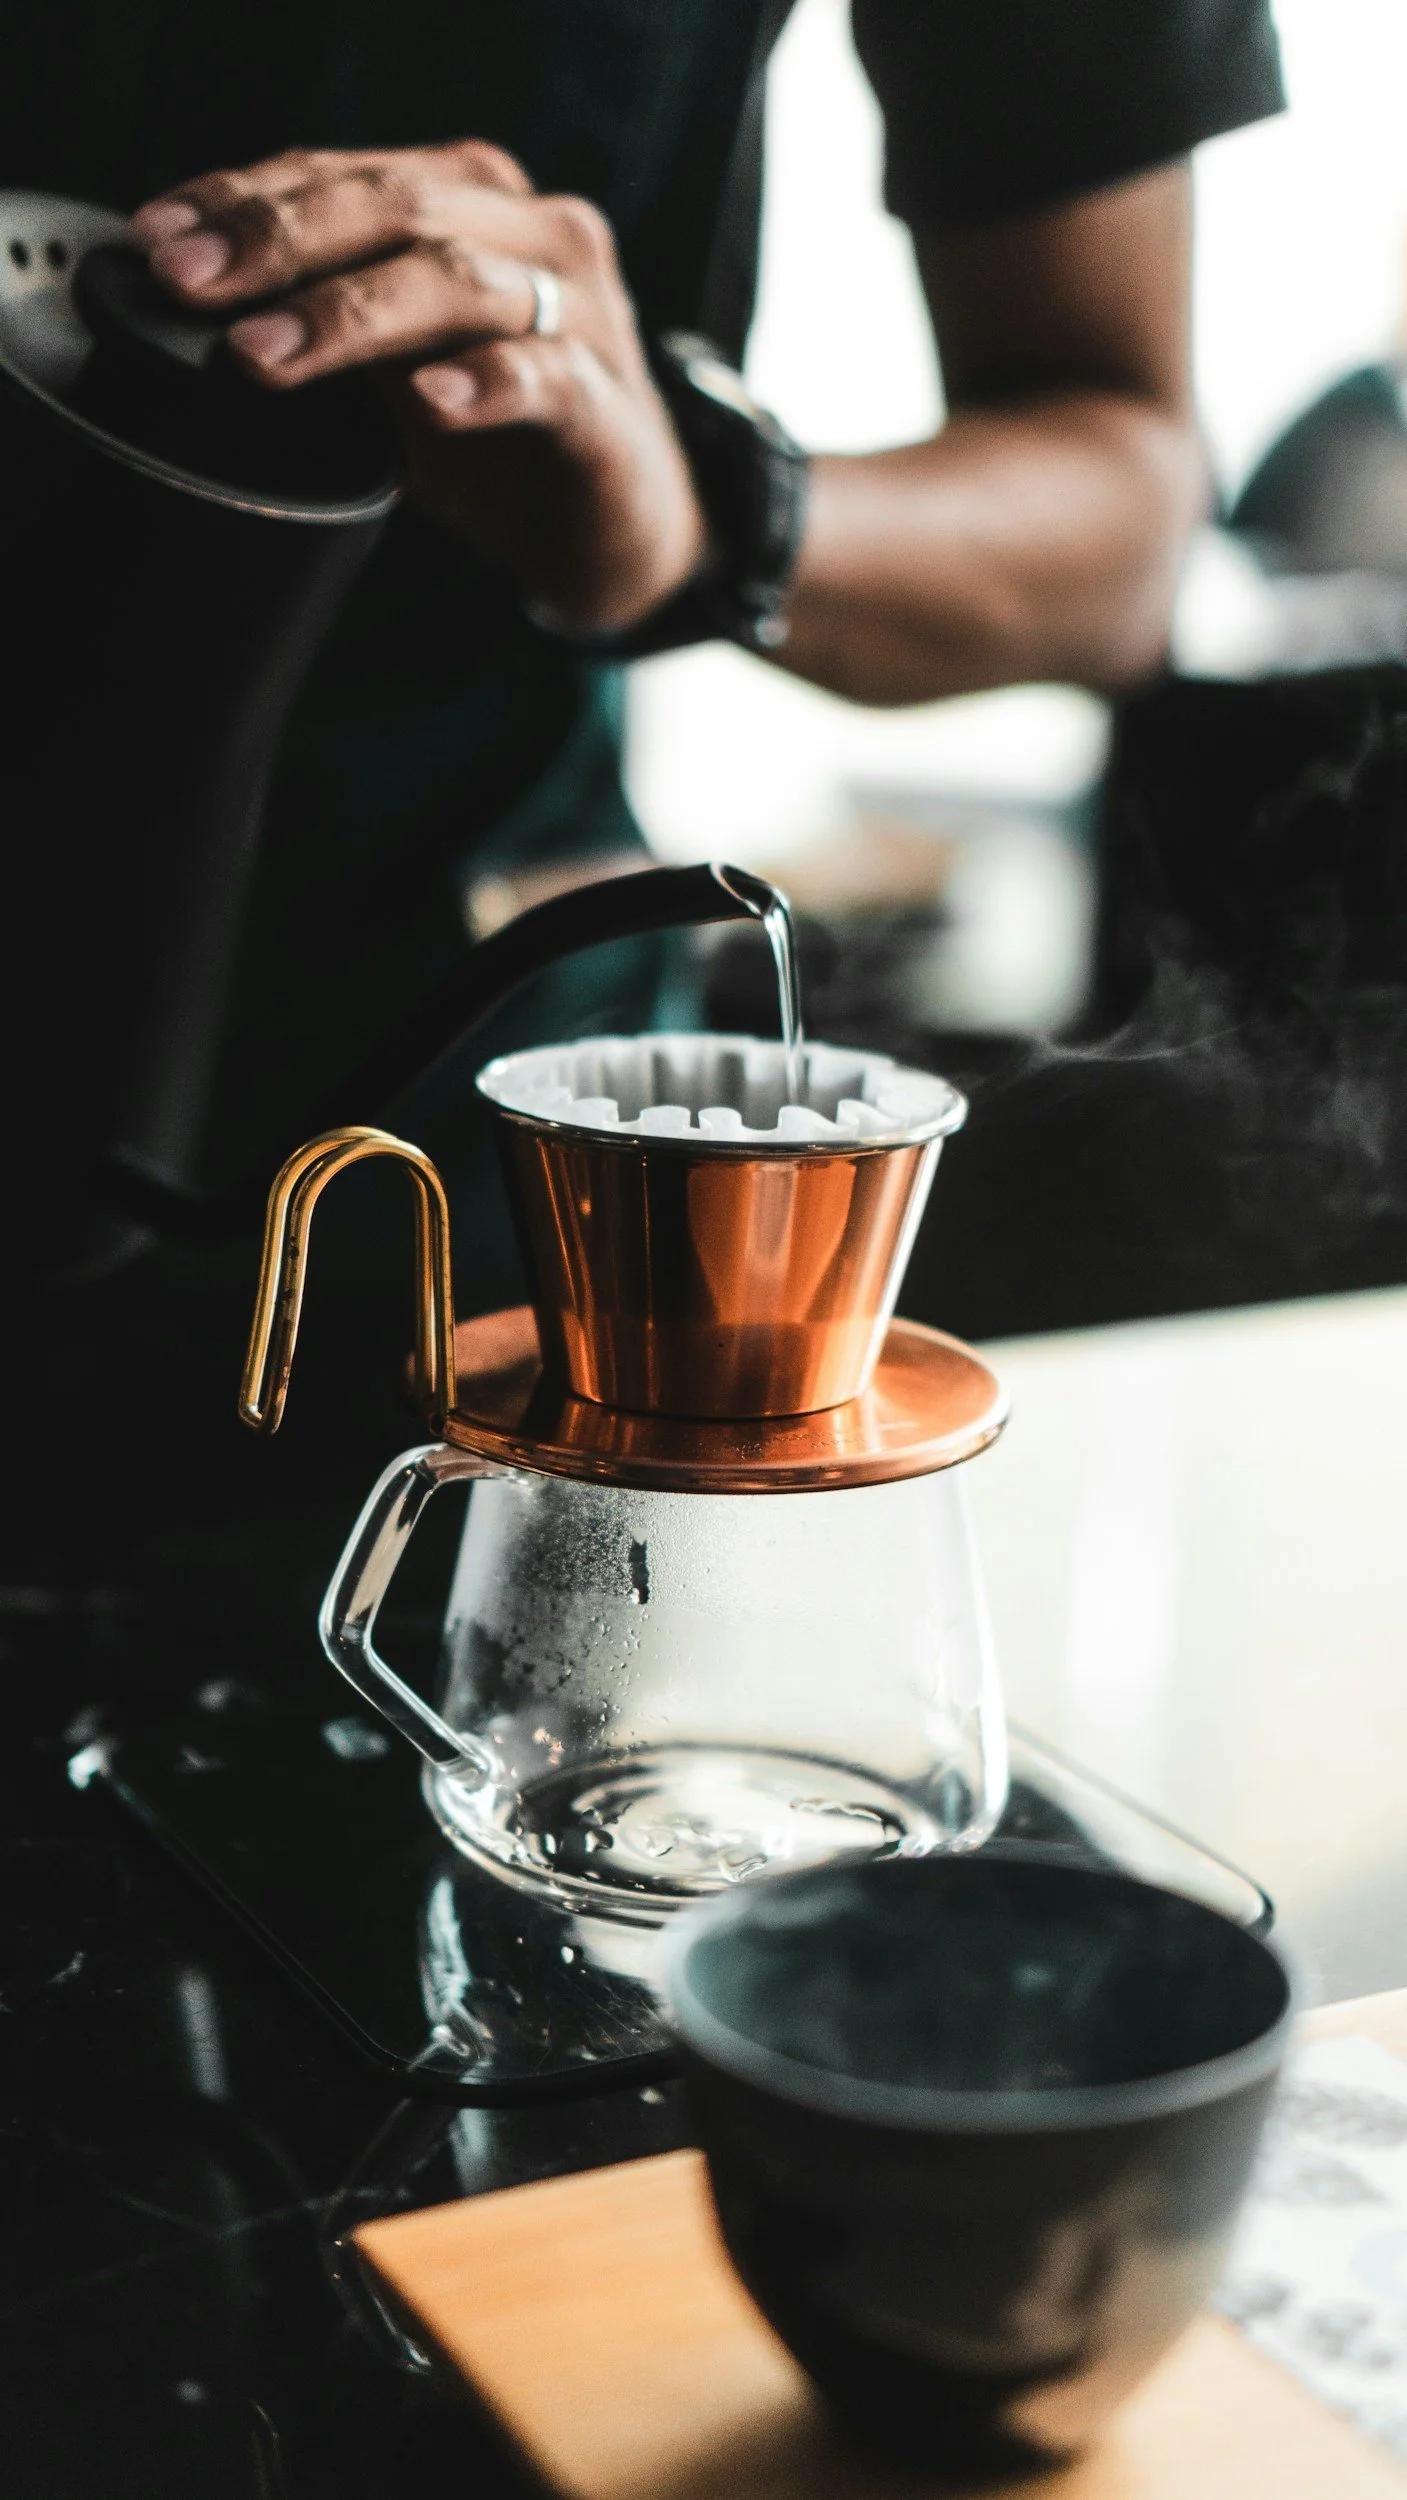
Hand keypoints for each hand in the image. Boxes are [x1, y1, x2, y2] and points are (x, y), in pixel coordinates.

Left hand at [130, 142, 707, 630]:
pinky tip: (432, 399)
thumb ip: (324, 318)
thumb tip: (196, 306)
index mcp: (473, 198)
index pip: (343, 175)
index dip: (246, 198)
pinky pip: (543, 379)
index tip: (158, 238)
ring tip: (268, 354)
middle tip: (191, 283)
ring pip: (458, 280)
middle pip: (395, 206)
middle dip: (279, 242)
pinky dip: (483, 383)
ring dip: (351, 314)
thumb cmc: (495, 437)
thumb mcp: (395, 363)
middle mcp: (533, 230)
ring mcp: (580, 312)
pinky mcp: (606, 402)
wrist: (612, 527)